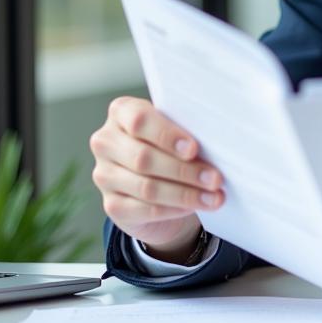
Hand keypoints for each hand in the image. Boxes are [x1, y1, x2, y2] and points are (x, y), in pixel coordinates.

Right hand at [90, 96, 224, 261]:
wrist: (157, 179)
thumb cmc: (172, 144)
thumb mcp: (177, 130)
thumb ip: (187, 130)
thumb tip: (216, 144)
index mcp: (122, 112)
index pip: (139, 120)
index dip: (167, 135)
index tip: (194, 148)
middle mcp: (106, 142)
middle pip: (144, 158)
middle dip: (185, 170)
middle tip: (215, 179)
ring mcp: (104, 175)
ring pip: (147, 187)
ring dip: (185, 194)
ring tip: (214, 197)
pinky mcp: (112, 205)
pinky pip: (145, 210)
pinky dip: (174, 209)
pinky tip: (195, 206)